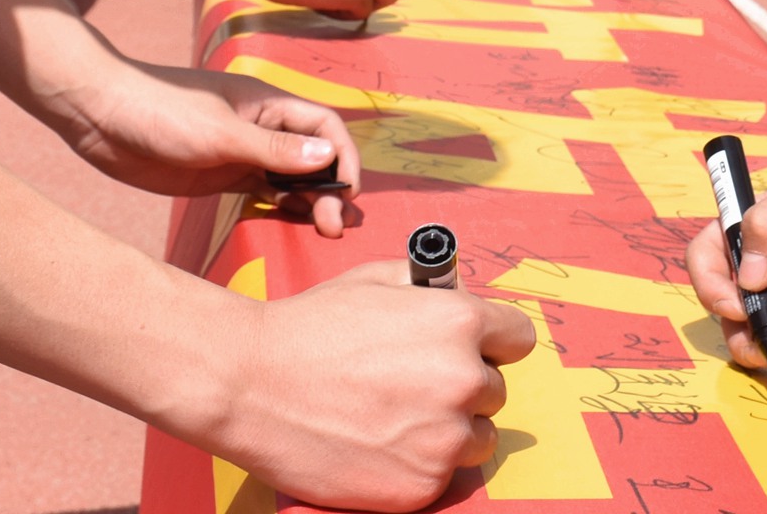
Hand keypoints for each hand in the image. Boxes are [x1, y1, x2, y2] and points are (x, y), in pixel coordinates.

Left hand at [51, 58, 364, 236]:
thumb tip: (327, 157)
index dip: (343, 156)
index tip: (346, 191)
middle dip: (330, 186)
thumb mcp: (220, 134)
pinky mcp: (218, 174)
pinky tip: (291, 221)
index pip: (323, 126)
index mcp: (267, 105)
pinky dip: (281, 205)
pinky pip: (261, 190)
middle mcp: (260, 127)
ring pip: (289, 176)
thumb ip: (272, 149)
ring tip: (325, 229)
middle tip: (334, 224)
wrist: (101, 114)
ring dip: (310, 198)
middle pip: (311, 155)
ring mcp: (239, 152)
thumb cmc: (161, 110)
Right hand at [203, 258, 535, 510]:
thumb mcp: (378, 279)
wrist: (249, 384)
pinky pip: (442, 477)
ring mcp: (442, 439)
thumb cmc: (309, 327)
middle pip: (494, 392)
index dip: (493, 342)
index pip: (518, 338)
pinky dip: (417, 466)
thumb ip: (432, 288)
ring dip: (449, 432)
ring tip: (395, 419)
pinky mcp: (419, 486)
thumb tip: (462, 297)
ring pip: (476, 440)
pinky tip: (378, 446)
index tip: (474, 350)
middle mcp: (462, 381)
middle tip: (411, 386)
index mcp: (459, 322)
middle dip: (463, 388)